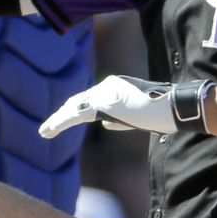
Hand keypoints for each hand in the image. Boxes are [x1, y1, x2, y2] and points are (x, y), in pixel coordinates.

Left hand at [39, 74, 211, 137]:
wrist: (172, 108)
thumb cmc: (162, 113)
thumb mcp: (138, 116)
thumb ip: (119, 118)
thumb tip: (104, 123)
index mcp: (115, 87)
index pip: (91, 99)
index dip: (75, 110)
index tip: (63, 119)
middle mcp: (107, 85)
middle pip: (79, 101)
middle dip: (62, 114)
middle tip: (48, 128)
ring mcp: (105, 92)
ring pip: (74, 107)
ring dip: (58, 120)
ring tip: (44, 132)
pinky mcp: (103, 103)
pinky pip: (76, 114)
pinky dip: (60, 122)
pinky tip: (49, 130)